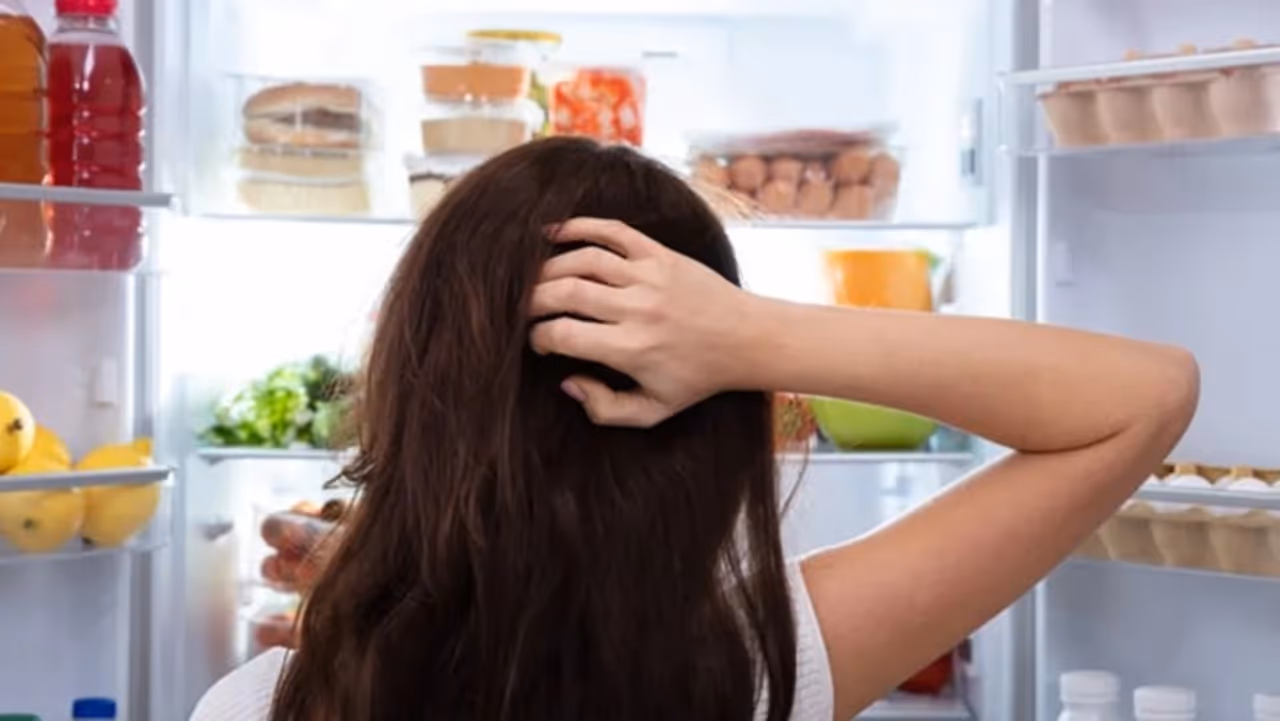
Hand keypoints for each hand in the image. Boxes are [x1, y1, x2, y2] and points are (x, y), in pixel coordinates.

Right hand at [529, 218, 761, 426]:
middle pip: (564, 292)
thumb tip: (568, 382)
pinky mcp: (660, 255)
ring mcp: (648, 276)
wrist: (746, 339)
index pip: (562, 334)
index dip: (537, 337)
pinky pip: (613, 231)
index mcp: (631, 349)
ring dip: (548, 267)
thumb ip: (606, 409)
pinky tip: (553, 232)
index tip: (537, 342)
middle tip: (523, 309)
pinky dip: (580, 226)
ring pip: (582, 259)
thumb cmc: (697, 377)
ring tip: (534, 279)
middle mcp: (637, 309)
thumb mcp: (654, 410)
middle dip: (531, 300)